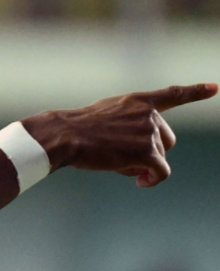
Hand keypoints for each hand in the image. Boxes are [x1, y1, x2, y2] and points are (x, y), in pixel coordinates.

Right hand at [23, 83, 216, 187]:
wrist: (66, 135)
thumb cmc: (76, 129)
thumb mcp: (104, 116)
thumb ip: (128, 127)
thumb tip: (143, 163)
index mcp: (138, 101)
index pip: (173, 94)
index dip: (195, 91)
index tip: (215, 88)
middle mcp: (150, 114)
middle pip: (166, 140)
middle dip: (150, 153)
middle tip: (123, 159)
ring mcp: (150, 133)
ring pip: (160, 158)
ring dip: (143, 166)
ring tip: (118, 165)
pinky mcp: (146, 153)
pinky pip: (161, 172)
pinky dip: (153, 179)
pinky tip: (142, 182)